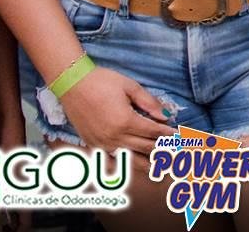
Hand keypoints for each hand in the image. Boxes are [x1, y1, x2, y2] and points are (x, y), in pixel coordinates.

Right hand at [57, 65, 173, 155]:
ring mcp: (101, 143)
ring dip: (145, 163)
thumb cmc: (101, 81)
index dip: (167, 133)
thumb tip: (165, 116)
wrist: (71, 84)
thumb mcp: (130, 87)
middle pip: (144, 147)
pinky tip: (131, 167)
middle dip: (161, 149)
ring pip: (128, 158)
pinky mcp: (91, 144)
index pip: (153, 132)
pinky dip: (123, 164)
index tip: (177, 134)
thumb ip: (149, 103)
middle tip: (174, 152)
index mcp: (126, 121)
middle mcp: (114, 137)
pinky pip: (110, 160)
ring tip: (159, 166)